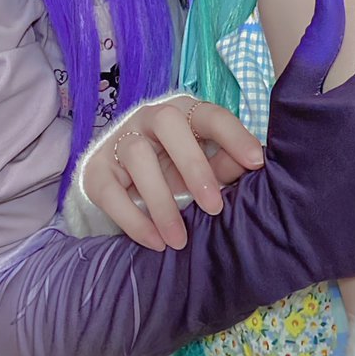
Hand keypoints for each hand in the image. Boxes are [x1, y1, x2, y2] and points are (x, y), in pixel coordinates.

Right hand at [81, 94, 263, 250]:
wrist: (121, 181)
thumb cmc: (174, 168)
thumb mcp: (201, 167)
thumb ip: (224, 166)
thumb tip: (251, 167)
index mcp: (184, 112)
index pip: (210, 114)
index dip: (233, 135)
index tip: (256, 162)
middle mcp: (150, 117)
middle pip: (168, 123)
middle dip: (193, 164)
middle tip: (214, 206)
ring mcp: (120, 140)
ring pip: (138, 155)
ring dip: (161, 201)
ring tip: (179, 239)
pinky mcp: (98, 171)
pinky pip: (111, 191)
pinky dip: (134, 220)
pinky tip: (156, 242)